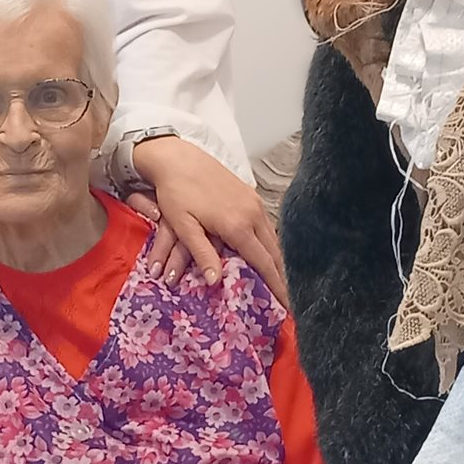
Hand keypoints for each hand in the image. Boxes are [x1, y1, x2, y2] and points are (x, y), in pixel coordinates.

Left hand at [130, 136, 287, 304]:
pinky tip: (267, 253)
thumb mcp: (184, 225)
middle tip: (288, 299)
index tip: (286, 304)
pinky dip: (270, 243)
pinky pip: (267, 225)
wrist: (177, 158)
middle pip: (274, 252)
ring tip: (280, 281)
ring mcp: (254, 202)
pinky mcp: (251, 195)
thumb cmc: (176, 193)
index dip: (276, 285)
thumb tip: (215, 282)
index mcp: (237, 225)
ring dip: (277, 260)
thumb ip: (202, 253)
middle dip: (282, 276)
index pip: (264, 262)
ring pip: (273, 238)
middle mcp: (252, 213)